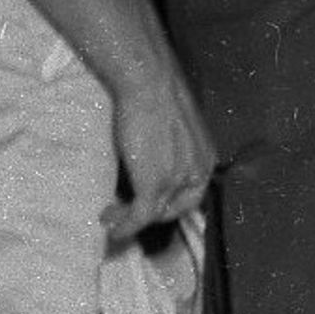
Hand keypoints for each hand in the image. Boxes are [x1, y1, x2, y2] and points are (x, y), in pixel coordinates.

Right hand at [105, 73, 216, 241]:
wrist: (150, 85)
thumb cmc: (157, 96)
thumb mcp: (174, 129)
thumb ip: (173, 148)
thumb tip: (155, 157)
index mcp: (205, 159)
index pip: (191, 195)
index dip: (169, 205)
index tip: (149, 207)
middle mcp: (197, 173)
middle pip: (174, 208)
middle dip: (149, 216)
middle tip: (125, 215)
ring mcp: (176, 181)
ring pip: (154, 214)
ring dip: (129, 221)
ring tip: (109, 218)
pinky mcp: (154, 185)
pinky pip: (140, 216)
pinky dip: (125, 227)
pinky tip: (110, 228)